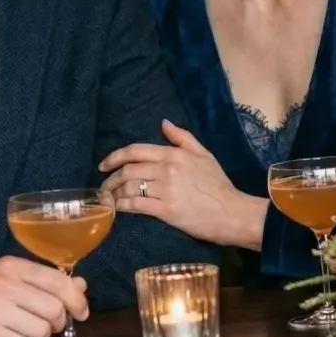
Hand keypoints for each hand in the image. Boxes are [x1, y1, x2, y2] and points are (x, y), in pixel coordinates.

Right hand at [0, 256, 89, 336]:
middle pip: (55, 310)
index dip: (77, 300)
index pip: (59, 282)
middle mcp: (4, 285)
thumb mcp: (7, 276)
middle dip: (56, 322)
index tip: (81, 311)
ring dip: (38, 336)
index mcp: (12, 266)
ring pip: (42, 332)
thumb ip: (44, 280)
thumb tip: (81, 286)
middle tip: (45, 323)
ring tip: (22, 330)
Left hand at [101, 120, 266, 248]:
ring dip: (113, 193)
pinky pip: (135, 205)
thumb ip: (182, 138)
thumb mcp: (204, 154)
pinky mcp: (165, 210)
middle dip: (109, 178)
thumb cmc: (218, 185)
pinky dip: (121, 206)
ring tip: (107, 199)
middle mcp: (166, 169)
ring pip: (128, 187)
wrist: (232, 212)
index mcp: (174, 154)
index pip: (135, 151)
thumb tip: (163, 123)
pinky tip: (116, 209)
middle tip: (103, 186)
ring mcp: (165, 189)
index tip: (103, 165)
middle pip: (128, 170)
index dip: (114, 157)